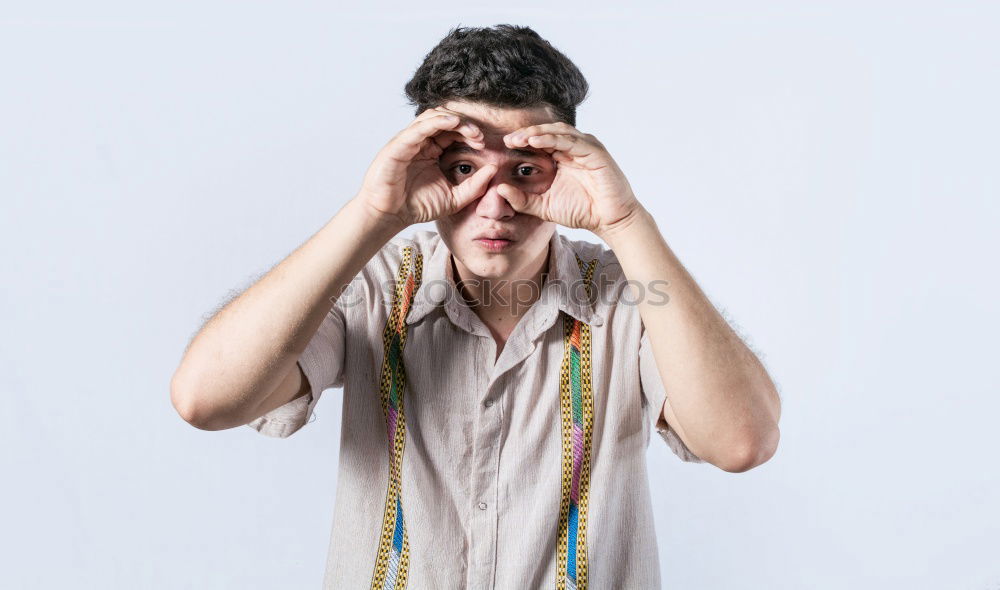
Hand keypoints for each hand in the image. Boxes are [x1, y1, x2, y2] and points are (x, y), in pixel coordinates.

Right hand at [356, 107, 496, 227]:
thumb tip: (494, 168)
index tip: (484, 144)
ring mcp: (408, 142)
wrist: (390, 216)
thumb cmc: (417, 206)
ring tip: (471, 130)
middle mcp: (420, 142)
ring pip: (432, 117)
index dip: (469, 133)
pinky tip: (453, 122)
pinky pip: (418, 128)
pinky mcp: (398, 146)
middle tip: (480, 136)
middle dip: (465, 124)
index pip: (453, 132)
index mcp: (432, 150)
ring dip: (454, 120)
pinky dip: (436, 121)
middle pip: (445, 120)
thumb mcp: (454, 198)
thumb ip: (475, 186)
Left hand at [495, 123, 643, 236]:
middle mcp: (575, 148)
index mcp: (563, 156)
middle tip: (509, 139)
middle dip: (527, 133)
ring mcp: (586, 148)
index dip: (523, 140)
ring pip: (559, 132)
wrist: (609, 221)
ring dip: (538, 133)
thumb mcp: (544, 207)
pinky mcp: (596, 153)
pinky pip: (572, 141)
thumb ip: (523, 200)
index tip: (505, 145)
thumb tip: (500, 190)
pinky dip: (554, 139)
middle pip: (548, 132)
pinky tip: (537, 142)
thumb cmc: (582, 211)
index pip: (540, 141)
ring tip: (520, 138)